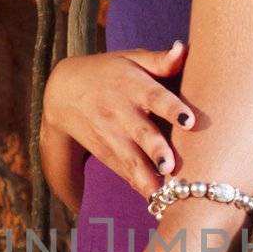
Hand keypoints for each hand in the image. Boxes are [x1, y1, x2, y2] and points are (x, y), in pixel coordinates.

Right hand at [43, 41, 196, 200]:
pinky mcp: (106, 154)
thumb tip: (184, 49)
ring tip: (161, 195)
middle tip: (170, 166)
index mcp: (131, 85)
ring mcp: (110, 136)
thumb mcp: (130, 59)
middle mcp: (120, 112)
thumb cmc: (110, 72)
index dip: (171, 108)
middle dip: (155, 150)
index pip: (154, 96)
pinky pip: (123, 172)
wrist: (63, 93)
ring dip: (144, 178)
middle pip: (140, 132)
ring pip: (129, 160)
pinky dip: (137, 186)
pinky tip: (154, 202)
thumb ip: (160, 59)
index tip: (189, 120)